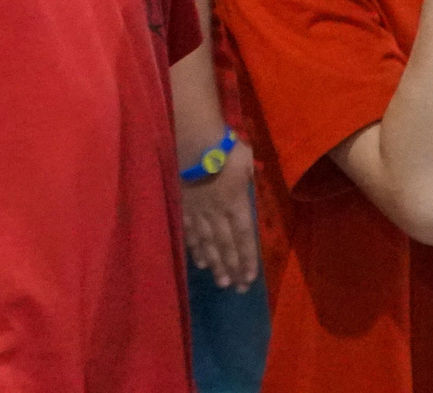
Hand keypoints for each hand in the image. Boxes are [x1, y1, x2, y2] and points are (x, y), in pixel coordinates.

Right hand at [180, 139, 260, 290]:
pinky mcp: (182, 208)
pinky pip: (190, 232)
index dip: (248, 258)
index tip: (250, 277)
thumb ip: (248, 174)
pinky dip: (195, 248)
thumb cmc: (224, 148)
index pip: (245, 236)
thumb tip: (250, 176)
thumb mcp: (245, 160)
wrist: (193, 143)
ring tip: (221, 281)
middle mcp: (218, 213)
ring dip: (216, 264)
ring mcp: (198, 212)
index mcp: (236, 203)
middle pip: (227, 245)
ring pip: (208, 243)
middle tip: (237, 288)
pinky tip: (199, 261)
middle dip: (233, 268)